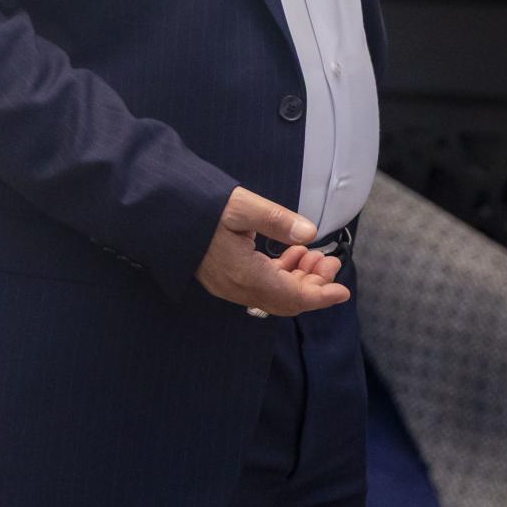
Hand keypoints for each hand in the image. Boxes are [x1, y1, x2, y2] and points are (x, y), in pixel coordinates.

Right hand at [195, 187, 348, 316]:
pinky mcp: (226, 277)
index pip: (291, 297)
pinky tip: (293, 253)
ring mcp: (229, 285)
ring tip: (316, 256)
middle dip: (313, 285)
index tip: (342, 291)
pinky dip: (282, 274)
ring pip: (274, 294)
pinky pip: (261, 285)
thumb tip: (310, 233)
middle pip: (285, 300)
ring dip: (299, 278)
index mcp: (244, 274)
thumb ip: (278, 221)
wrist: (164, 213)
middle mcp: (237, 287)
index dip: (320, 296)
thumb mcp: (242, 207)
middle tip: (330, 262)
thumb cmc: (201, 207)